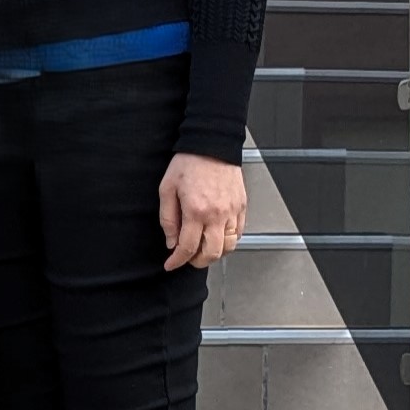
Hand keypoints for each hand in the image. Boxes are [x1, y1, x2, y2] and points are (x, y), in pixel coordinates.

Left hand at [159, 151, 246, 270]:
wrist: (212, 144)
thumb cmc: (189, 162)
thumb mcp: (167, 189)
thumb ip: (168, 219)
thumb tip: (171, 241)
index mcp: (196, 211)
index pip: (187, 247)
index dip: (177, 261)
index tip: (171, 264)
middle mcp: (217, 215)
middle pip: (211, 253)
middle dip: (197, 262)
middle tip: (187, 259)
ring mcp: (232, 212)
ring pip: (229, 247)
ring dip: (215, 253)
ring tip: (202, 249)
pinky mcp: (242, 207)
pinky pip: (239, 233)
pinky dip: (229, 241)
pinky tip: (218, 236)